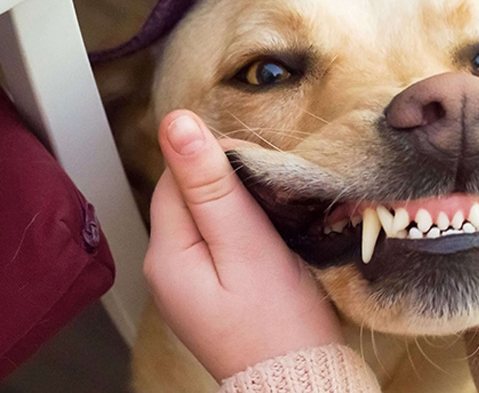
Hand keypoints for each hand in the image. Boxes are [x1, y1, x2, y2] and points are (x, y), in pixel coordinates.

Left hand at [143, 110, 341, 379]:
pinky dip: (247, 235)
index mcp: (166, 253)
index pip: (179, 175)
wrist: (301, 380)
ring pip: (209, 219)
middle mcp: (167, 268)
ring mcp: (189, 284)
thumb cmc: (279, 322)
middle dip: (233, 186)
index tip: (267, 174)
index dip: (222, 161)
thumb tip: (177, 123)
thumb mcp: (246, 245)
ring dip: (243, 210)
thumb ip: (211, 185)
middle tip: (279, 199)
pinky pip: (222, 245)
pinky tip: (273, 246)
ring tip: (279, 223)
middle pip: (192, 196)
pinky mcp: (214, 294)